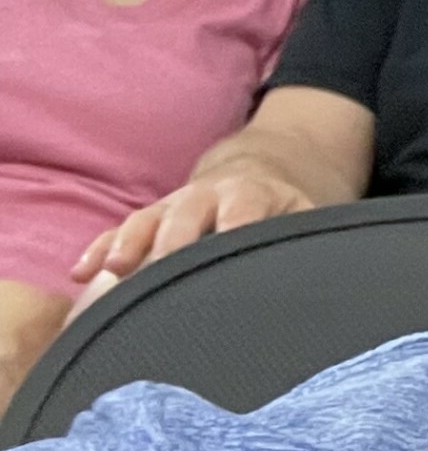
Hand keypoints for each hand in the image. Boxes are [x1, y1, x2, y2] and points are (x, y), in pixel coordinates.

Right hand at [73, 165, 319, 287]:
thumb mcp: (304, 216)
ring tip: (113, 272)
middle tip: (163, 270)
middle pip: (184, 215)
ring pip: (145, 222)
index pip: (243, 210)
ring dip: (127, 245)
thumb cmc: (283, 211)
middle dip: (173, 241)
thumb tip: (323, 267)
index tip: (229, 247)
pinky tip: (81, 275)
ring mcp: (171, 207)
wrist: (257, 175)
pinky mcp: (148, 221)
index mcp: (250, 194)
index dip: (235, 228)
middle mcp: (204, 196)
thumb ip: (306, 237)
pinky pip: (117, 234)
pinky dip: (98, 252)